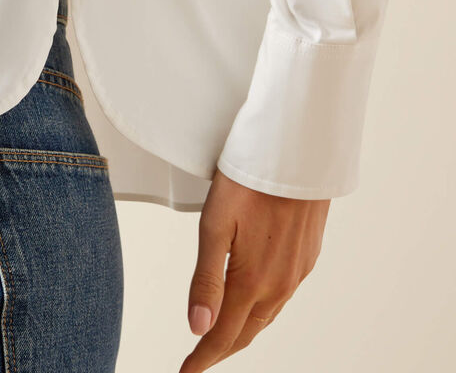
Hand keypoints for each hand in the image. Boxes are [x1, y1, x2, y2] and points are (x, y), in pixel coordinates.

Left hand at [179, 168, 329, 371]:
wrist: (297, 152)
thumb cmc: (249, 181)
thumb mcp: (215, 225)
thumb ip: (206, 280)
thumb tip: (197, 329)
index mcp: (252, 280)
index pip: (224, 335)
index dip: (203, 357)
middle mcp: (280, 283)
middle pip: (247, 330)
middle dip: (222, 348)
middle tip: (200, 360)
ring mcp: (298, 270)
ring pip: (268, 314)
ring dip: (244, 329)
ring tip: (224, 336)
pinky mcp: (308, 255)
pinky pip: (284, 294)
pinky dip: (264, 308)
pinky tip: (256, 301)